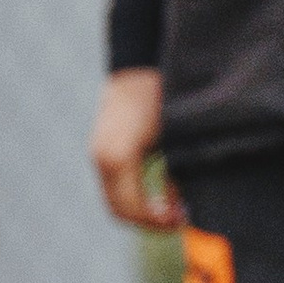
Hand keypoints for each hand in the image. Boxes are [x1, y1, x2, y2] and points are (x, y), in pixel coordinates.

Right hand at [90, 68, 184, 230]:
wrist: (143, 60)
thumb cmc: (167, 94)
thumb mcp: (178, 136)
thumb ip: (179, 172)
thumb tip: (184, 205)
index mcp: (120, 156)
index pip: (133, 209)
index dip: (159, 222)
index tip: (183, 220)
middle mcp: (103, 156)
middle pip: (120, 210)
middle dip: (150, 221)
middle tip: (180, 219)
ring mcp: (100, 152)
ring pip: (116, 200)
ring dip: (144, 209)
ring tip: (175, 205)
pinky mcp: (103, 148)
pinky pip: (116, 185)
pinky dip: (138, 194)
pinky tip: (166, 188)